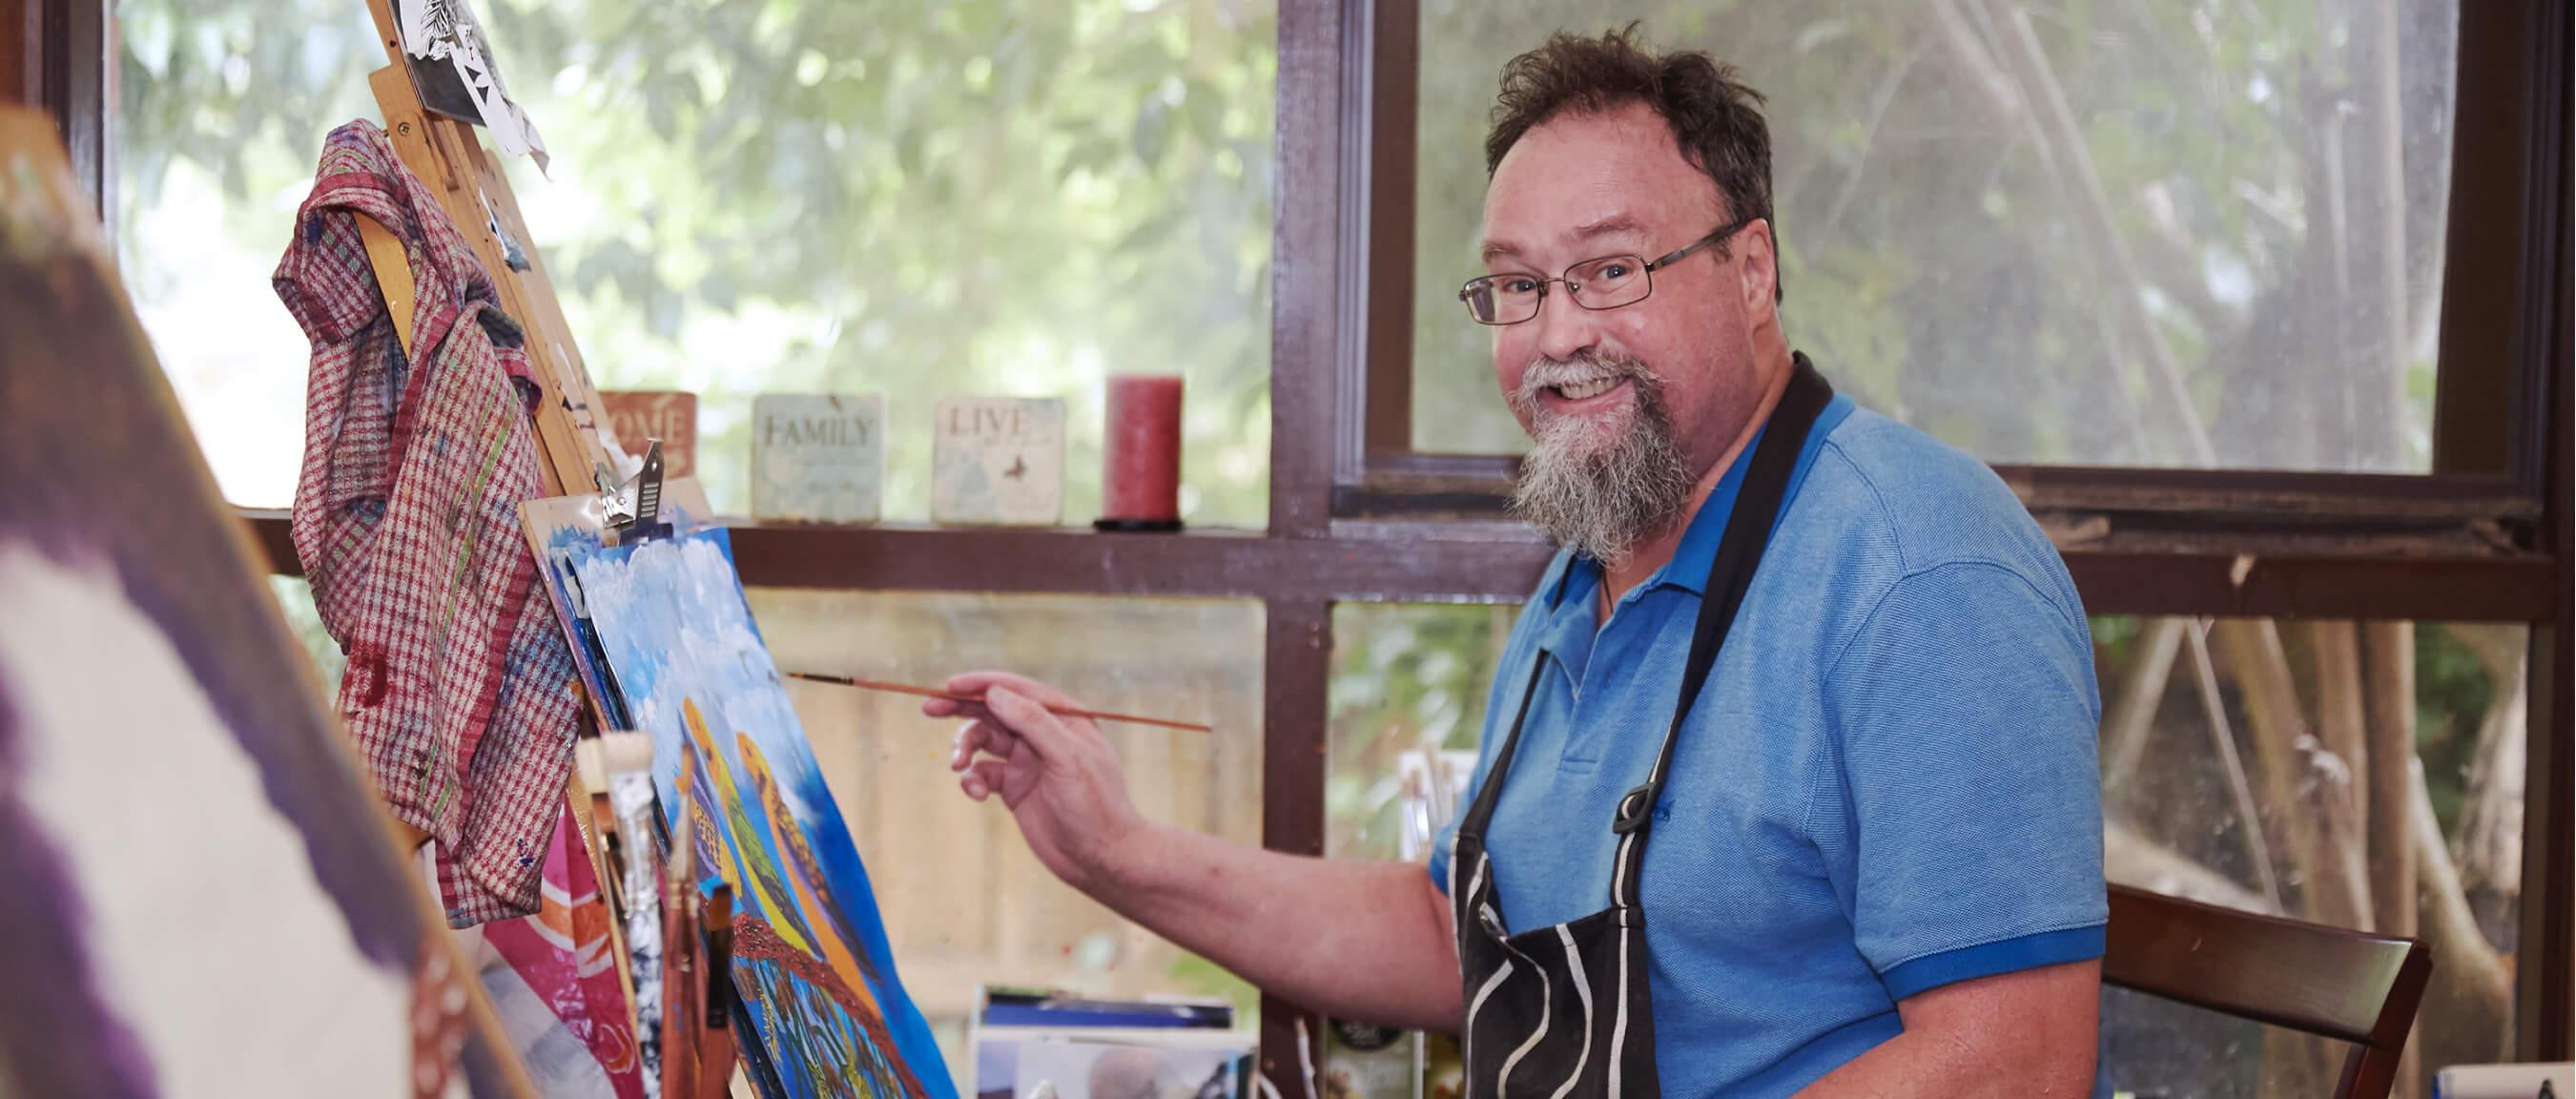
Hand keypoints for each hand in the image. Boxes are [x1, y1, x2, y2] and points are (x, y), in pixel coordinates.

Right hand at [929, 671, 1151, 893]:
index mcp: (1063, 717)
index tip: (950, 685)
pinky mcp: (1015, 789)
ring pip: (983, 742)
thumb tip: (995, 693)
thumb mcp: (1068, 758)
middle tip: (929, 708)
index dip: (982, 683)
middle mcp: (1043, 735)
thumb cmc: (1096, 805)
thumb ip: (1033, 722)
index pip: (1017, 689)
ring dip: (965, 749)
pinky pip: (983, 774)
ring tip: (957, 765)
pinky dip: (973, 780)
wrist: (1101, 857)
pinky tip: (977, 794)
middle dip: (961, 708)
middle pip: (993, 711)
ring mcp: (1027, 761)